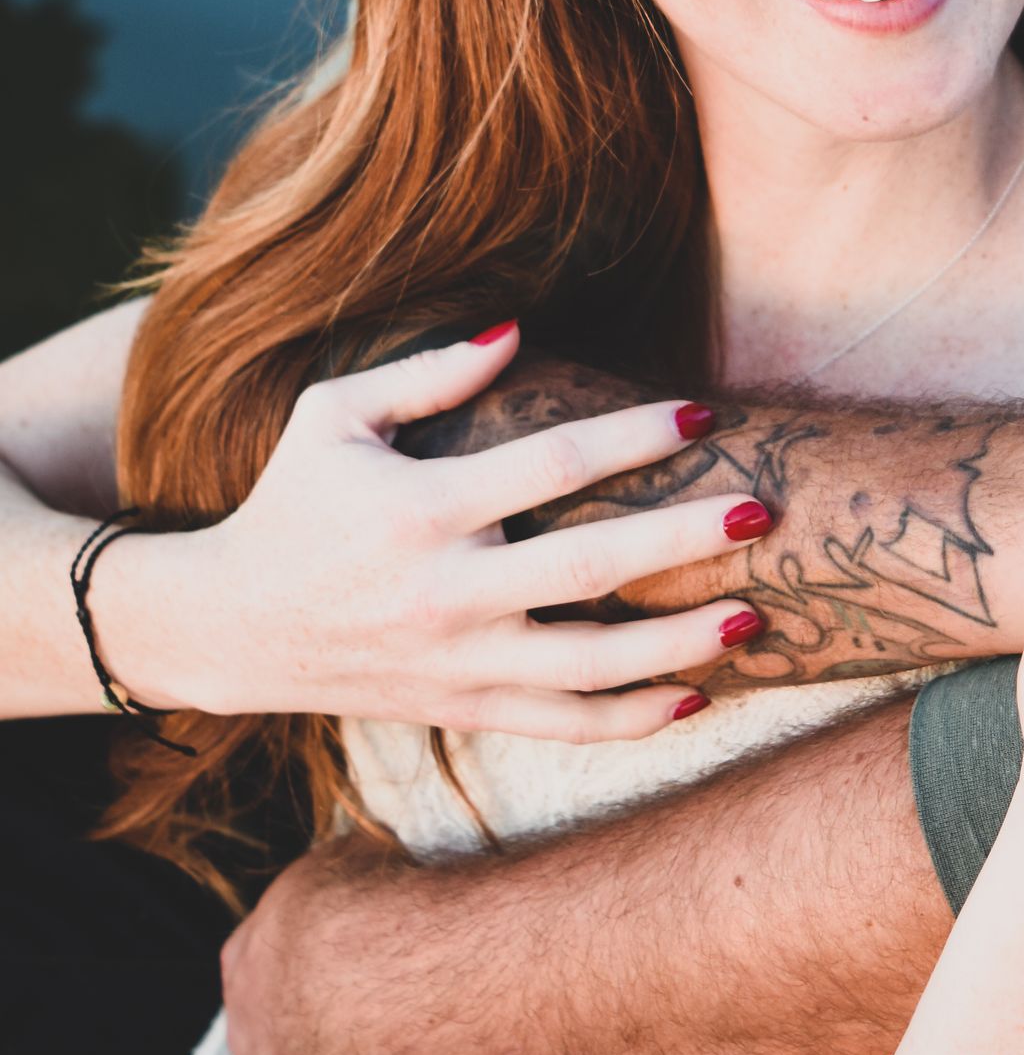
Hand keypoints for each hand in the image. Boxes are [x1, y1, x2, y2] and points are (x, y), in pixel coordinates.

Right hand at [95, 326, 770, 736]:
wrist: (227, 627)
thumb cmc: (292, 502)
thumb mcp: (332, 416)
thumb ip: (426, 374)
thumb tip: (516, 329)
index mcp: (421, 509)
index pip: (551, 465)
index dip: (633, 436)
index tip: (703, 411)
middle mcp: (445, 592)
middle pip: (588, 568)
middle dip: (684, 541)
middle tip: (765, 512)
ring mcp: (456, 662)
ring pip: (589, 667)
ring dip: (679, 645)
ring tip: (756, 620)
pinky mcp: (461, 710)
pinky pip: (562, 725)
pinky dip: (633, 720)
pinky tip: (697, 697)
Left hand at [223, 834, 437, 1054]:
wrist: (402, 982)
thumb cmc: (382, 907)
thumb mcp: (349, 860)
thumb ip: (339, 880)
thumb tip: (355, 872)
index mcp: (249, 957)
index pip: (253, 968)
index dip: (298, 973)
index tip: (340, 971)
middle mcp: (248, 1029)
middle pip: (262, 1041)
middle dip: (299, 1039)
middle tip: (360, 1030)